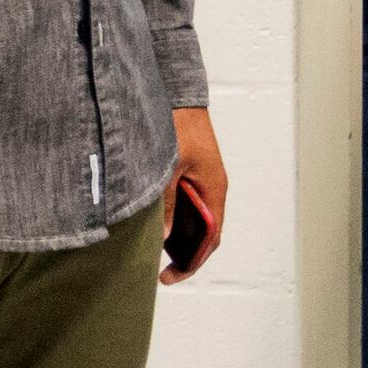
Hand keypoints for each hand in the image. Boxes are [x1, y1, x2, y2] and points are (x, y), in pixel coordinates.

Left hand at [163, 106, 227, 283]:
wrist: (176, 91)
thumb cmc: (178, 123)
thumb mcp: (169, 166)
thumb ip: (166, 201)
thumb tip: (163, 236)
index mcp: (214, 189)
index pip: (211, 239)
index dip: (192, 262)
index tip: (169, 277)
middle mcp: (211, 187)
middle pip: (204, 233)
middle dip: (184, 254)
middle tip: (157, 269)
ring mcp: (201, 179)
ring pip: (194, 218)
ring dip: (178, 236)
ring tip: (152, 250)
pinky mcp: (189, 171)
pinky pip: (185, 202)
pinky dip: (173, 217)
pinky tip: (152, 222)